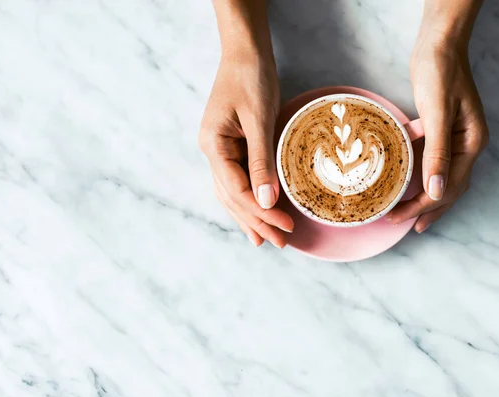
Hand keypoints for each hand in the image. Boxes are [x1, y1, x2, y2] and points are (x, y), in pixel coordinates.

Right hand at [198, 55, 293, 246]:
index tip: (285, 226)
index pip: (236, 191)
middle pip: (233, 197)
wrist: (246, 52)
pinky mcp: (232, 147)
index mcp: (213, 146)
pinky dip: (249, 199)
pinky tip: (257, 213)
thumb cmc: (252, 78)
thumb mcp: (259, 119)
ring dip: (250, 216)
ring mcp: (220, 150)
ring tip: (266, 240)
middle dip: (256, 221)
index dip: (261, 212)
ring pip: (233, 193)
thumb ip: (261, 162)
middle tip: (280, 242)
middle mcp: (212, 152)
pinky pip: (239, 180)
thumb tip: (265, 202)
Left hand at [387, 30, 488, 232]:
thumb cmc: (439, 73)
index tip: (400, 217)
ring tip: (409, 214)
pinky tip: (407, 181)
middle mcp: (468, 145)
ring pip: (442, 177)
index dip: (423, 206)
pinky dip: (421, 174)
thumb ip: (438, 153)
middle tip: (404, 226)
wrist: (438, 44)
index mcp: (472, 144)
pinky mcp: (443, 130)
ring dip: (426, 196)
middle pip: (449, 188)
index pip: (448, 187)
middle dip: (427, 209)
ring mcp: (457, 138)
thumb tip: (435, 191)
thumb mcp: (437, 113)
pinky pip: (433, 160)